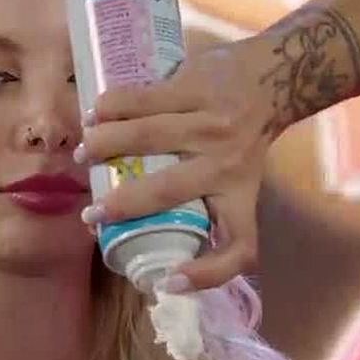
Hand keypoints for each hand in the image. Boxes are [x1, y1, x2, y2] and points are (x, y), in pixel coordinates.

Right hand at [75, 38, 280, 291]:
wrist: (277, 76)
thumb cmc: (247, 142)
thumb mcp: (243, 181)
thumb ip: (211, 212)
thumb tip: (166, 263)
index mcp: (241, 194)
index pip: (241, 247)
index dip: (208, 274)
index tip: (169, 283)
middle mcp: (225, 162)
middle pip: (167, 190)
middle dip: (123, 205)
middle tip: (90, 215)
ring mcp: (208, 122)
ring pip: (146, 136)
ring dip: (105, 146)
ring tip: (82, 154)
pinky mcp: (193, 85)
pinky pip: (142, 98)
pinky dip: (111, 108)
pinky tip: (93, 114)